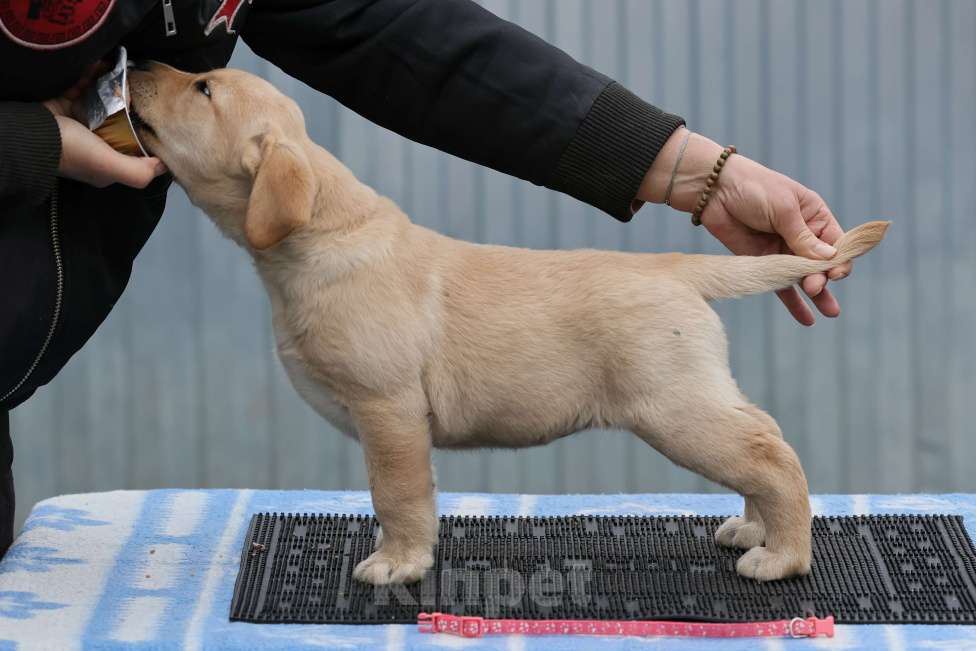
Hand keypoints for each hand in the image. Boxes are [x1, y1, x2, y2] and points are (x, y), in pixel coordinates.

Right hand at [42, 62, 166, 188]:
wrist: (28, 129)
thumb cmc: (70, 150)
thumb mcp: (109, 167)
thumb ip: (138, 172)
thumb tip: (163, 166)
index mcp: (106, 163)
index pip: (133, 148)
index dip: (145, 134)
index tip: (156, 116)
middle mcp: (95, 143)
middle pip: (121, 120)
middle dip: (129, 103)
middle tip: (137, 87)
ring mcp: (80, 121)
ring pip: (105, 100)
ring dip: (112, 85)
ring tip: (121, 72)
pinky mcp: (66, 102)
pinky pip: (85, 85)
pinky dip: (92, 75)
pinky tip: (101, 67)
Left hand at [638, 129, 849, 325]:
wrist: (714, 191)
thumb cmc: (754, 188)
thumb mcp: (783, 209)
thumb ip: (802, 237)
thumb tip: (828, 258)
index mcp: (815, 216)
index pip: (837, 242)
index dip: (840, 259)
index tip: (836, 273)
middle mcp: (802, 236)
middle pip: (821, 264)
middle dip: (823, 277)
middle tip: (814, 286)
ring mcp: (782, 251)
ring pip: (804, 277)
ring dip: (817, 294)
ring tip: (829, 312)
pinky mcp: (762, 262)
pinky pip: (781, 285)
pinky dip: (793, 301)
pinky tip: (806, 318)